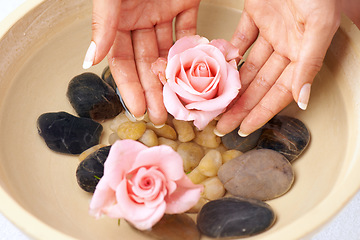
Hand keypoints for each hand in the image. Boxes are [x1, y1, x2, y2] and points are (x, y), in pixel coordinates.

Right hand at [83, 0, 200, 124]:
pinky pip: (189, 29)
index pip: (122, 61)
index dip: (129, 87)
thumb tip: (91, 59)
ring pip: (167, 51)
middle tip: (159, 115)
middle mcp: (139, 18)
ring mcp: (162, 11)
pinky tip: (192, 68)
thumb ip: (103, 24)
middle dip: (152, 91)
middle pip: (145, 62)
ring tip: (177, 102)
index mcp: (118, 19)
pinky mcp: (184, 1)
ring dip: (172, 76)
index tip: (137, 109)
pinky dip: (191, 47)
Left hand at [215, 0, 340, 136]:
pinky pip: (240, 39)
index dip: (262, 112)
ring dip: (231, 86)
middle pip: (258, 84)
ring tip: (214, 104)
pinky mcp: (256, 13)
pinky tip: (217, 69)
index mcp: (303, 52)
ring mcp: (270, 30)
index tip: (243, 129)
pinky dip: (228, 53)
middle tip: (220, 125)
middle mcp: (286, 45)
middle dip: (240, 106)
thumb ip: (309, 62)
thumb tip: (302, 99)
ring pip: (247, 66)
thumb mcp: (317, 25)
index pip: (279, 92)